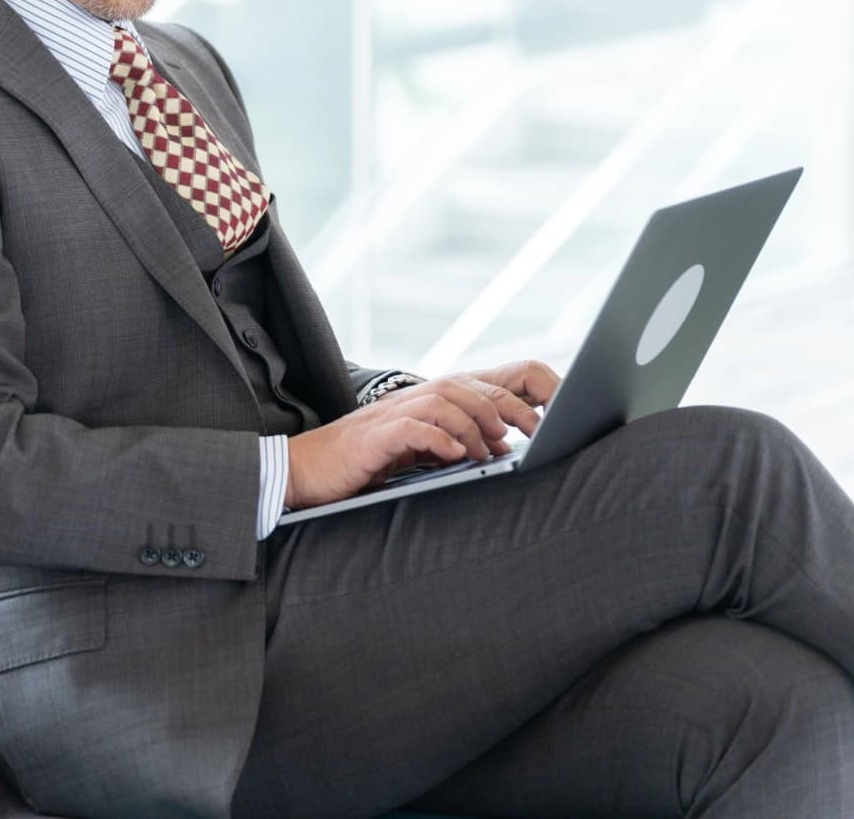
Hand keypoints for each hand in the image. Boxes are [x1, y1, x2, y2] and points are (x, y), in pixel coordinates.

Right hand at [283, 359, 558, 509]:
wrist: (307, 469)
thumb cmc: (363, 460)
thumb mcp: (415, 447)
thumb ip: (451, 439)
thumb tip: (498, 445)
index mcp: (426, 400)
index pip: (479, 384)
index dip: (515, 395)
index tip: (545, 421)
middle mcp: (412, 399)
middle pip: (470, 387)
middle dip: (509, 408)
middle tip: (533, 435)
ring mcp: (392, 414)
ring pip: (446, 401)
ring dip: (474, 426)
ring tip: (488, 453)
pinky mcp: (375, 436)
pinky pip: (413, 427)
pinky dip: (439, 439)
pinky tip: (454, 455)